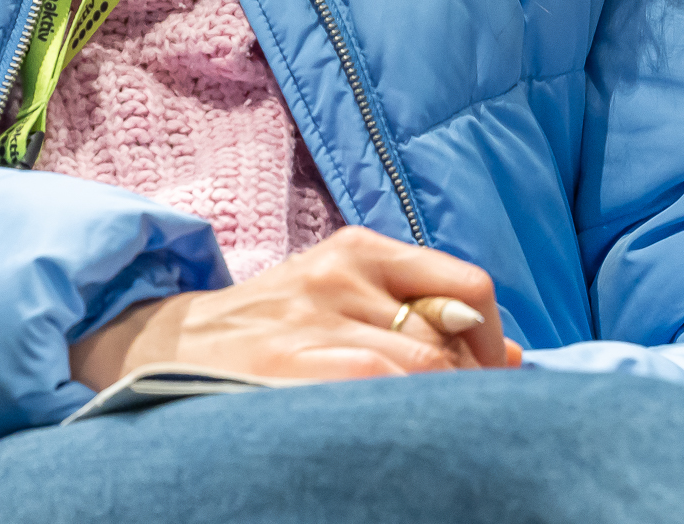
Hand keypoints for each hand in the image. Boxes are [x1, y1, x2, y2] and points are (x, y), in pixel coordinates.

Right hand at [69, 225, 522, 389]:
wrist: (165, 346)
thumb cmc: (271, 327)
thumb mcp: (343, 293)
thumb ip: (423, 311)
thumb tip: (519, 357)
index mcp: (360, 250)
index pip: (466, 289)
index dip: (493, 342)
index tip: (495, 377)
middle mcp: (339, 277)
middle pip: (445, 338)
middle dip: (468, 386)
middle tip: (465, 419)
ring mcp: (311, 324)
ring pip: (414, 372)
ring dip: (436, 407)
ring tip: (430, 430)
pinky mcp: (285, 369)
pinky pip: (370, 397)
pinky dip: (399, 418)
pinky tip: (396, 433)